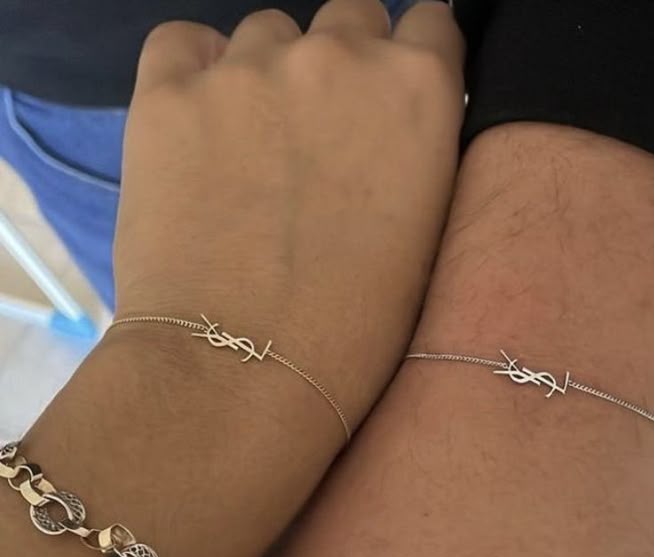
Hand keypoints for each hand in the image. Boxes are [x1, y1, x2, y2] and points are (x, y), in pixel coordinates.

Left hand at [114, 0, 464, 421]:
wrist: (248, 370)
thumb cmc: (355, 329)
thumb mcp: (423, 233)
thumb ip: (414, 152)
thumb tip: (390, 127)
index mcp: (418, 91)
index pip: (431, 24)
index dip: (412, 59)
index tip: (391, 99)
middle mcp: (339, 57)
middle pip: (350, 17)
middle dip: (344, 65)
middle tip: (322, 136)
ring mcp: (248, 70)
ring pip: (267, 35)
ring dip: (270, 77)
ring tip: (251, 152)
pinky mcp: (168, 95)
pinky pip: (185, 45)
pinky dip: (196, 72)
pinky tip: (199, 126)